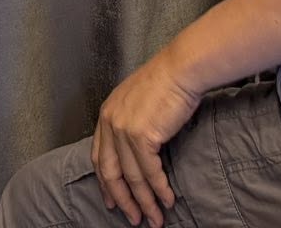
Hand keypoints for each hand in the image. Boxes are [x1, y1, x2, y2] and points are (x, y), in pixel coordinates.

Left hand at [90, 55, 200, 226]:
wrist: (181, 68)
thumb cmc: (167, 80)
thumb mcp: (137, 99)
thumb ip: (131, 121)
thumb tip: (139, 148)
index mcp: (107, 113)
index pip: (99, 156)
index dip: (106, 182)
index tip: (112, 200)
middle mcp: (110, 122)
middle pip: (110, 172)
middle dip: (122, 199)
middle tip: (132, 218)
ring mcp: (124, 130)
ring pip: (132, 177)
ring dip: (144, 202)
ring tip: (154, 219)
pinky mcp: (142, 136)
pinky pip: (150, 172)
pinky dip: (159, 190)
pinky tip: (167, 200)